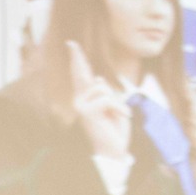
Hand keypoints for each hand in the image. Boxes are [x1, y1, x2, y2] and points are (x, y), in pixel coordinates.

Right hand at [69, 41, 131, 161]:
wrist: (113, 152)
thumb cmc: (114, 131)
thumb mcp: (113, 108)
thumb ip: (105, 93)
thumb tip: (98, 79)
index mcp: (87, 99)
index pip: (81, 76)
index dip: (77, 60)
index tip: (71, 44)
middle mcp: (80, 101)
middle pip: (82, 74)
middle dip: (76, 57)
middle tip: (70, 42)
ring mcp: (81, 106)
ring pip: (102, 88)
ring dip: (115, 101)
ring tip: (118, 115)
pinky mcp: (86, 111)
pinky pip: (107, 99)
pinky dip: (119, 108)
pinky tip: (125, 117)